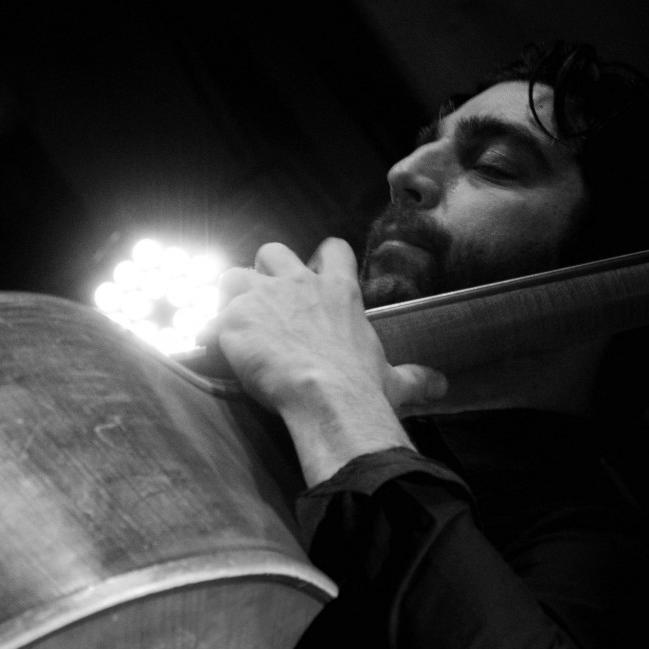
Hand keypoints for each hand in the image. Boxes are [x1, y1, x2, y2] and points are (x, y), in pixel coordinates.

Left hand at [200, 238, 445, 484]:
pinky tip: (207, 350)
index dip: (321, 259)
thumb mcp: (394, 381)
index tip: (314, 275)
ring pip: (232, 275)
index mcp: (340, 292)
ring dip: (229, 296)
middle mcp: (299, 284)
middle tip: (265, 301)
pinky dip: (205, 333)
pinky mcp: (233, 319)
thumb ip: (415, 378)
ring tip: (231, 322)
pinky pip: (206, 318)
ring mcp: (263, 297)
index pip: (333, 250)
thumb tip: (443, 385)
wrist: (327, 397)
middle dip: (264, 270)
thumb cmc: (363, 388)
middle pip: (272, 251)